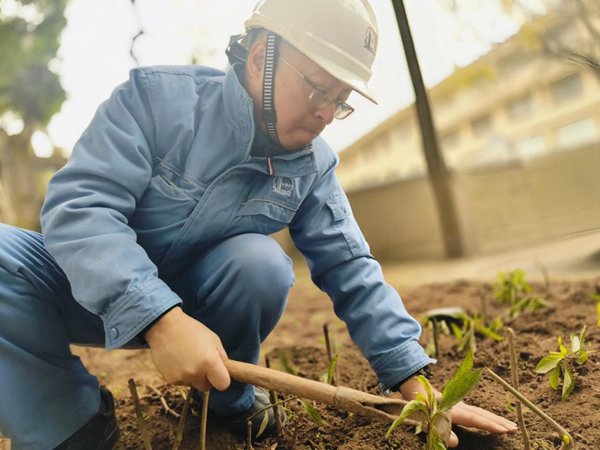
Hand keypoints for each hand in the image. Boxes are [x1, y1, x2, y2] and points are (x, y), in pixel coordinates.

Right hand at [145, 307, 230, 391]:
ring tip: (187, 357)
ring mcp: (182, 377)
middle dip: (207, 378)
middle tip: (202, 363)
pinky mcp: (170, 380)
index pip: (223, 384)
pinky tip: (178, 360)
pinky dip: (181, 374)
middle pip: (207, 387)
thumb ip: (221, 356)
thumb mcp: (212, 338)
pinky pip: (181, 382)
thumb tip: (226, 369)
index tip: (219, 373)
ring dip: (193, 376)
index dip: (222, 379)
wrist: (164, 327)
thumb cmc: (191, 330)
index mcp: (210, 362)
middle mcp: (196, 372)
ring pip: (193, 384)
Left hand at [400, 376, 516, 446]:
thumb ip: (441, 432)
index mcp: (453, 410)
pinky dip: (489, 416)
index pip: (475, 419)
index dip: (489, 425)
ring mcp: (461, 404)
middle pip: (483, 414)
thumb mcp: (426, 421)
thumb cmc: (420, 407)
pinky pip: (478, 412)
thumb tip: (456, 442)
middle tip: (515, 428)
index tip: (504, 430)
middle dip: (499, 421)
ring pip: (482, 412)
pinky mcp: (460, 406)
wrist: (416, 390)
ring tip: (511, 425)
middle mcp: (460, 406)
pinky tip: (495, 420)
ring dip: (496, 418)